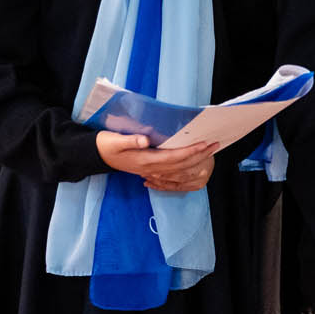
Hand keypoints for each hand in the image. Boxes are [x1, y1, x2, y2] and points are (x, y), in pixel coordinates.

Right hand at [95, 133, 217, 191]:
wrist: (98, 155)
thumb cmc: (107, 145)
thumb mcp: (115, 141)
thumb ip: (130, 140)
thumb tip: (145, 140)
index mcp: (145, 160)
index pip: (173, 157)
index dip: (190, 152)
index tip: (204, 144)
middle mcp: (151, 168)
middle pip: (180, 165)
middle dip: (200, 156)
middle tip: (216, 144)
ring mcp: (151, 171)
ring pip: (179, 170)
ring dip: (196, 161)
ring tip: (210, 151)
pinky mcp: (151, 170)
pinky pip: (173, 173)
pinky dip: (187, 167)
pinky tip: (196, 161)